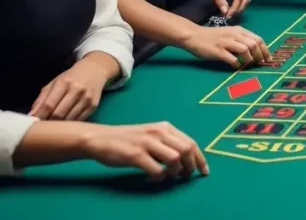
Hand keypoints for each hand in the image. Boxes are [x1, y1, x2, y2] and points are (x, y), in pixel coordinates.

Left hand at [29, 55, 115, 120]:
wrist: (95, 70)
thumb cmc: (70, 78)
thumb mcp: (54, 83)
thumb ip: (42, 99)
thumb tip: (31, 116)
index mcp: (64, 83)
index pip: (49, 105)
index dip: (39, 116)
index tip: (33, 123)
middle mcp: (77, 91)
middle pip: (58, 114)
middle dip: (49, 122)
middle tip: (43, 127)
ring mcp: (86, 99)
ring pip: (69, 120)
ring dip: (59, 125)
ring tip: (53, 126)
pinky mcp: (93, 106)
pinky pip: (79, 120)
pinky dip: (70, 124)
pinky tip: (65, 124)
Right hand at [81, 122, 207, 179]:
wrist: (100, 138)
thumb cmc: (128, 140)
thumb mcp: (151, 136)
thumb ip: (167, 143)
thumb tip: (186, 161)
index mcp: (165, 127)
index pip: (191, 142)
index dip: (200, 158)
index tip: (204, 171)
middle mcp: (159, 132)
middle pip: (187, 150)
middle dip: (191, 166)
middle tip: (185, 177)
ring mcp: (147, 143)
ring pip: (175, 159)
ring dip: (176, 172)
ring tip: (169, 177)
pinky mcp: (135, 154)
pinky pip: (156, 169)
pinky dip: (159, 177)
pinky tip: (154, 177)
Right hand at [181, 25, 269, 68]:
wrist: (194, 35)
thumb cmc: (213, 36)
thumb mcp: (230, 33)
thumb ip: (242, 39)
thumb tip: (256, 51)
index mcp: (239, 30)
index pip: (258, 39)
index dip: (265, 50)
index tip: (268, 59)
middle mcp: (234, 35)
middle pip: (254, 44)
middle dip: (260, 55)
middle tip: (259, 64)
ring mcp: (226, 43)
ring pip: (245, 50)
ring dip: (249, 59)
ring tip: (248, 65)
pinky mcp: (218, 51)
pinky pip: (232, 59)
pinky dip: (237, 64)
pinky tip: (237, 67)